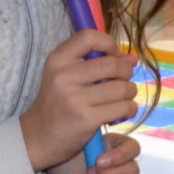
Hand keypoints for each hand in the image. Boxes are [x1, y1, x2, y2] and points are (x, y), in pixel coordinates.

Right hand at [22, 28, 137, 172]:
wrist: (40, 136)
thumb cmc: (58, 102)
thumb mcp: (67, 76)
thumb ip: (97, 62)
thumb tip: (133, 59)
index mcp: (57, 60)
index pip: (88, 36)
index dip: (108, 43)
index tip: (112, 56)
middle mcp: (64, 76)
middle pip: (113, 64)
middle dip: (126, 72)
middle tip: (123, 81)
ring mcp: (75, 99)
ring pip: (122, 87)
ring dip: (130, 92)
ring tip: (124, 97)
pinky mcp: (87, 119)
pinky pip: (122, 107)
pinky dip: (129, 108)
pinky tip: (123, 111)